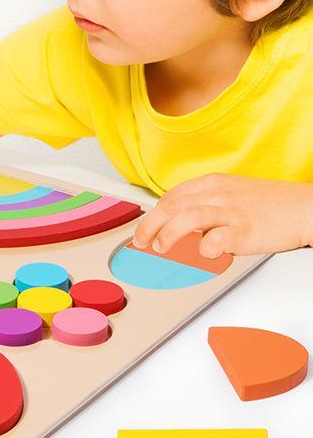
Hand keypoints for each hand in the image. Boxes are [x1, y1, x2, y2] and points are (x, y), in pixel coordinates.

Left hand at [132, 173, 312, 258]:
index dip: (152, 215)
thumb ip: (203, 204)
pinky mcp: (245, 231)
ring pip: (187, 217)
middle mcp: (218, 194)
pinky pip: (215, 240)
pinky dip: (203, 249)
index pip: (171, 197)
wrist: (304, 209)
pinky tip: (203, 254)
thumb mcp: (230, 194)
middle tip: (141, 243)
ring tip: (161, 248)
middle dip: (149, 225)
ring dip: (168, 235)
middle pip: (172, 206)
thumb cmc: (268, 205)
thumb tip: (175, 222)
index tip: (143, 231)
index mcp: (211, 184)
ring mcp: (231, 212)